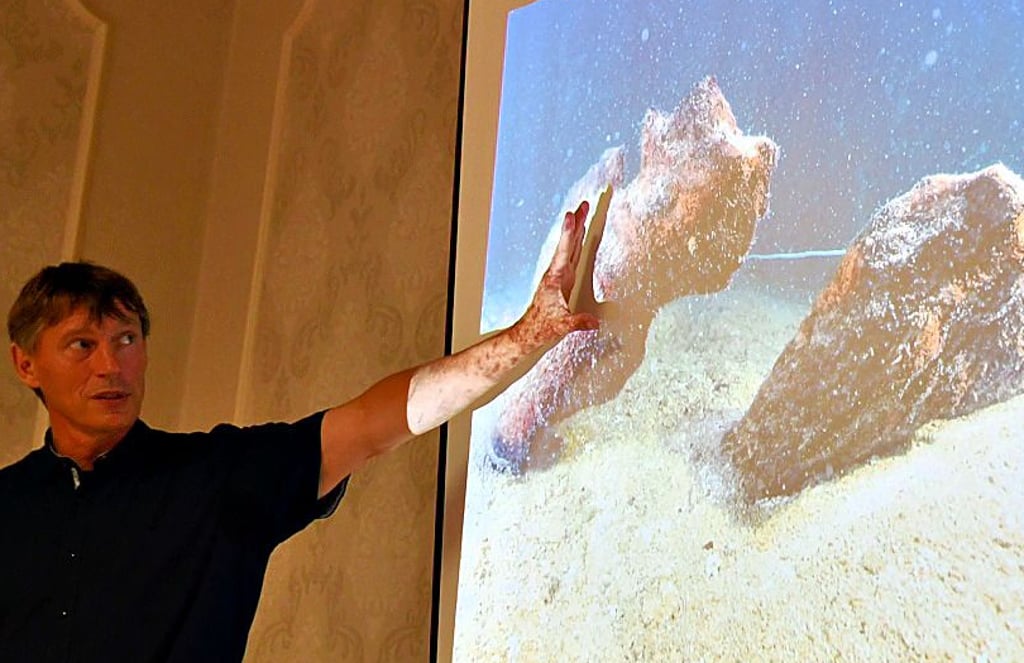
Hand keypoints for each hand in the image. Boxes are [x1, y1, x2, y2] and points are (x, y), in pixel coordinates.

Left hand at [513, 189, 610, 349]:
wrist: (529, 331)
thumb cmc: (542, 327)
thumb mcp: (562, 326)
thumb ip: (578, 322)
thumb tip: (595, 322)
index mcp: (555, 279)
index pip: (564, 252)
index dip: (569, 234)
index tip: (571, 216)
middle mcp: (557, 272)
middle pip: (569, 243)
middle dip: (577, 223)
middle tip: (584, 204)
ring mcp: (559, 274)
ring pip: (571, 246)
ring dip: (577, 229)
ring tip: (584, 211)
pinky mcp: (562, 279)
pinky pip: (572, 255)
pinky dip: (578, 242)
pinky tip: (581, 235)